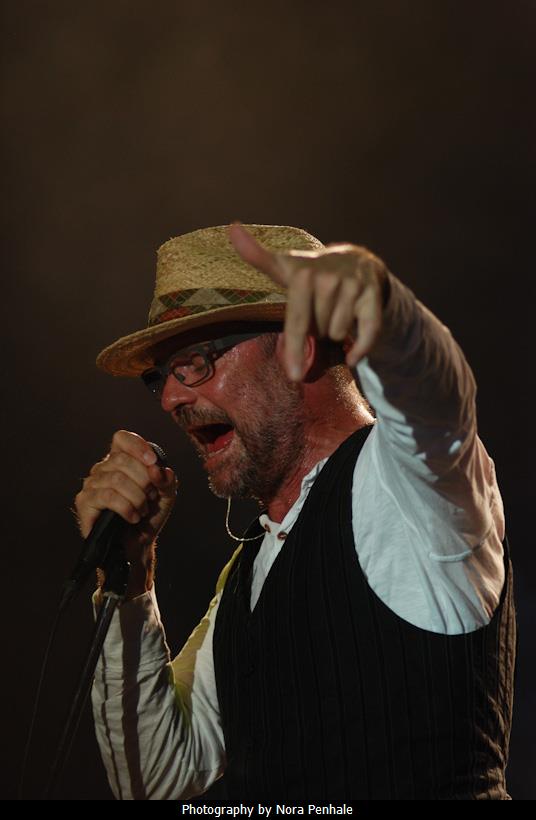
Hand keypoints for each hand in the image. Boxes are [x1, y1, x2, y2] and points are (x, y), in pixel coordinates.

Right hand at [74, 431, 176, 593]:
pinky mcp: (84, 503)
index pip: (121, 438)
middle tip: (150, 498)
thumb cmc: (149, 516)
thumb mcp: (166, 495)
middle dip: (144, 481)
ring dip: (137, 497)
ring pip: (116, 479)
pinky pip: (107, 497)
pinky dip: (126, 507)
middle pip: (122, 460)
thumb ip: (167, 479)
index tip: (153, 462)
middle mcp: (102, 468)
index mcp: (120, 460)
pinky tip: (133, 517)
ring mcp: (91, 485)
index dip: (137, 446)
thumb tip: (159, 470)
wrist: (138, 545)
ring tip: (142, 511)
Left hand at [228, 223, 388, 380]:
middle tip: (321, 313)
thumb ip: (257, 255)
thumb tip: (232, 226)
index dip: (295, 350)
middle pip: (319, 331)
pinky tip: (353, 355)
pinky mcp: (373, 294)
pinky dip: (360, 349)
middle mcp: (329, 277)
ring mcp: (354, 284)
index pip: (297, 322)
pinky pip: (368, 333)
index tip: (293, 375)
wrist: (358, 262)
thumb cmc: (313, 274)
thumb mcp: (286, 267)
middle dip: (318, 329)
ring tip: (336, 313)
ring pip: (339, 333)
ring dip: (337, 331)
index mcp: (303, 274)